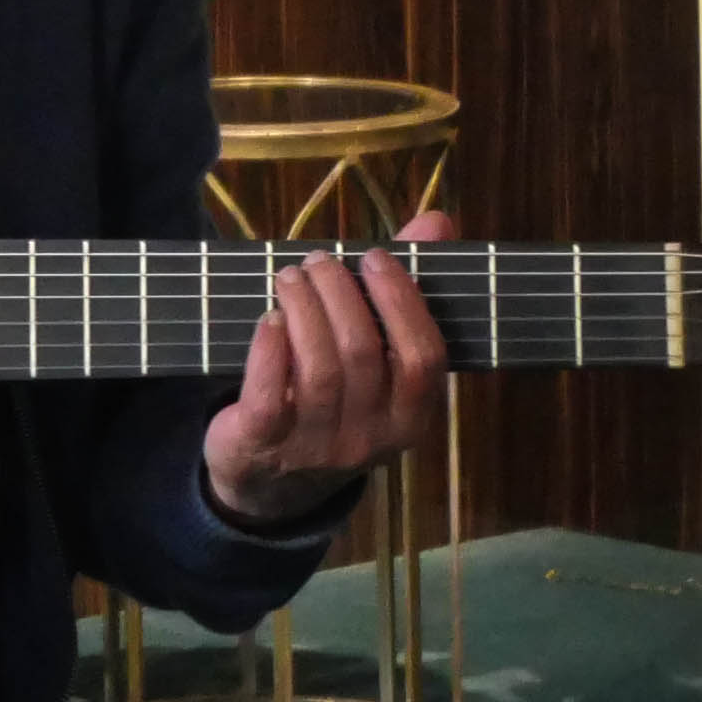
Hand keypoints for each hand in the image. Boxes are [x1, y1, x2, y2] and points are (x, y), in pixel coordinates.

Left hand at [199, 210, 454, 526]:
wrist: (272, 481)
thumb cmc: (336, 400)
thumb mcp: (377, 359)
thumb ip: (406, 288)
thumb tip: (437, 220)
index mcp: (412, 416)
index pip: (424, 357)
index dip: (401, 300)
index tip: (374, 256)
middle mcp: (372, 437)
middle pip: (363, 354)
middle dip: (339, 295)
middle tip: (318, 261)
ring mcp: (319, 446)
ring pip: (318, 369)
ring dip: (303, 309)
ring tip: (289, 277)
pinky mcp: (265, 446)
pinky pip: (270, 395)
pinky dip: (269, 349)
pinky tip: (268, 318)